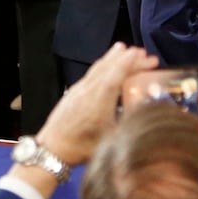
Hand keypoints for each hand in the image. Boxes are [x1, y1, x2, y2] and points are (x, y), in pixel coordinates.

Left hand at [34, 43, 157, 168]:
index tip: (141, 54)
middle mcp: (88, 91)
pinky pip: (91, 73)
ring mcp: (78, 90)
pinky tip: (105, 65)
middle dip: (126, 58)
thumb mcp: (111, 140)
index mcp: (98, 101)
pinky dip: (102, 65)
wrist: (52, 150)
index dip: (130, 63)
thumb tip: (145, 110)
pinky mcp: (73, 93)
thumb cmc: (81, 148)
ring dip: (113, 58)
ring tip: (123, 48)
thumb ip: (128, 122)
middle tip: (142, 53)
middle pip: (109, 67)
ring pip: (98, 68)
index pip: (116, 75)